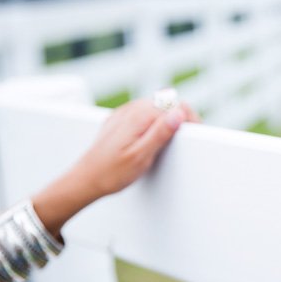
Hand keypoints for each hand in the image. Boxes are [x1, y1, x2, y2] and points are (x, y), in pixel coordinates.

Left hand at [31, 98, 199, 237]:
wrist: (85, 179)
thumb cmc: (111, 173)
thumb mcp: (141, 156)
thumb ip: (161, 133)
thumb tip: (178, 113)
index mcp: (138, 116)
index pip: (175, 104)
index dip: (189, 116)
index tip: (195, 131)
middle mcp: (130, 110)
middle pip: (166, 102)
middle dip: (180, 117)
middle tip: (186, 137)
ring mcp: (123, 114)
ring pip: (154, 106)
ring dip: (166, 118)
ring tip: (171, 139)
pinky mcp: (119, 120)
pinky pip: (142, 112)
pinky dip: (152, 121)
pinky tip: (152, 137)